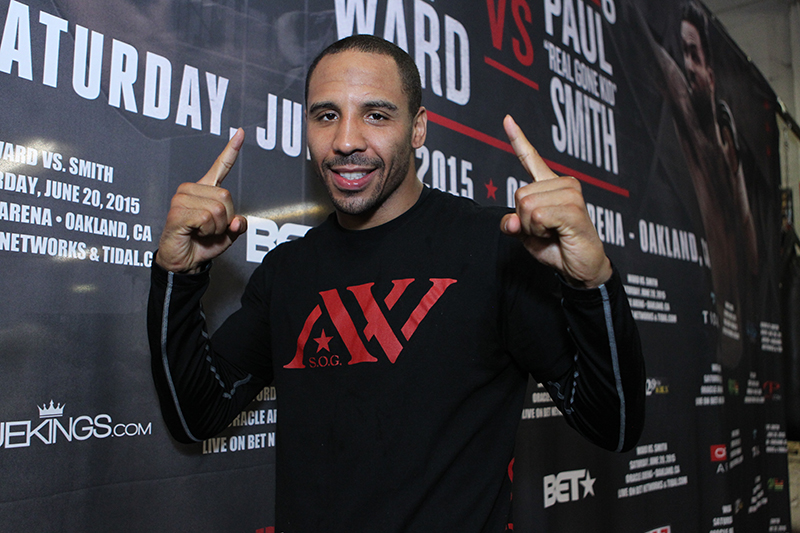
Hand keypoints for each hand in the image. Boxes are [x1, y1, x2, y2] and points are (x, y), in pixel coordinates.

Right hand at [156, 128, 247, 273]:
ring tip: (201, 231)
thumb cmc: (202, 244)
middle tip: (211, 229)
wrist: (183, 261)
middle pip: (226, 196)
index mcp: (205, 190)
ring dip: (216, 227)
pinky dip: (207, 231)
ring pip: (218, 209)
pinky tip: (195, 232)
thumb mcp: (227, 235)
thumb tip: (239, 221)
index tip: (240, 133)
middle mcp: (191, 190)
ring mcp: (182, 199)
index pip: (219, 167)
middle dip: (226, 219)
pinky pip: (206, 218)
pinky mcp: (177, 212)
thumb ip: (237, 225)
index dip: (230, 150)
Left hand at [500, 115, 611, 287]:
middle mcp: (563, 184)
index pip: (531, 159)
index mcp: (550, 186)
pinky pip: (538, 217)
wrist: (582, 267)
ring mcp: (570, 194)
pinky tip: (558, 234)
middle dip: (524, 220)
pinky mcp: (574, 209)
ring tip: (553, 232)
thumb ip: (514, 224)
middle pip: (519, 195)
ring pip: (527, 206)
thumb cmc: (557, 247)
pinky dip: (541, 231)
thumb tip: (510, 221)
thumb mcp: (528, 235)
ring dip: (533, 228)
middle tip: (546, 230)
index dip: (518, 140)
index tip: (507, 119)